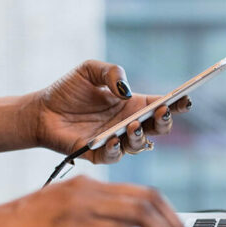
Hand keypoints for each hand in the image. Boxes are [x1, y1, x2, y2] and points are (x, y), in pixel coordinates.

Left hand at [32, 60, 191, 162]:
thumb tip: (125, 90)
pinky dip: (116, 149)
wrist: (40, 111)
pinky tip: (113, 139)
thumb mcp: (90, 70)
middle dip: (165, 122)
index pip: (162, 105)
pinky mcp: (98, 154)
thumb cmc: (68, 90)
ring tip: (133, 125)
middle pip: (158, 128)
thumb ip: (111, 72)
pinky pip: (114, 156)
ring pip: (140, 146)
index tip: (185, 98)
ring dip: (140, 136)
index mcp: (133, 105)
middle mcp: (129, 124)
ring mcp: (116, 141)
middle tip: (161, 112)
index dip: (177, 103)